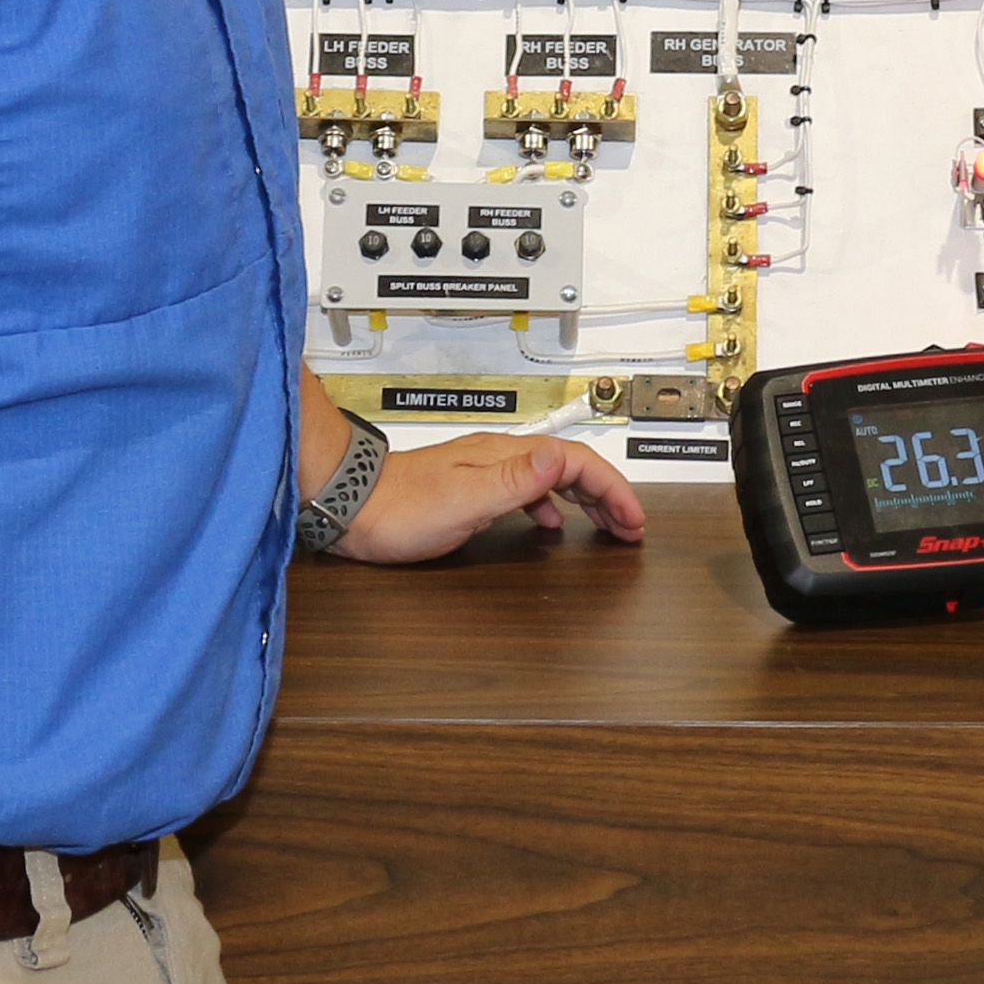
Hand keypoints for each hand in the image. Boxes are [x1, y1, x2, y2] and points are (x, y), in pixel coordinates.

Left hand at [341, 428, 651, 561]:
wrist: (350, 506)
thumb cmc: (398, 509)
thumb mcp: (464, 502)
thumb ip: (515, 482)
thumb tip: (559, 459)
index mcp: (505, 458)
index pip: (577, 463)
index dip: (613, 490)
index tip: (633, 520)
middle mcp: (498, 458)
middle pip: (571, 466)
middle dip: (608, 494)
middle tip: (631, 526)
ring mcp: (484, 472)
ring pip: (551, 477)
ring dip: (585, 500)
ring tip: (606, 524)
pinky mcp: (470, 490)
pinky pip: (527, 490)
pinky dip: (552, 507)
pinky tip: (549, 524)